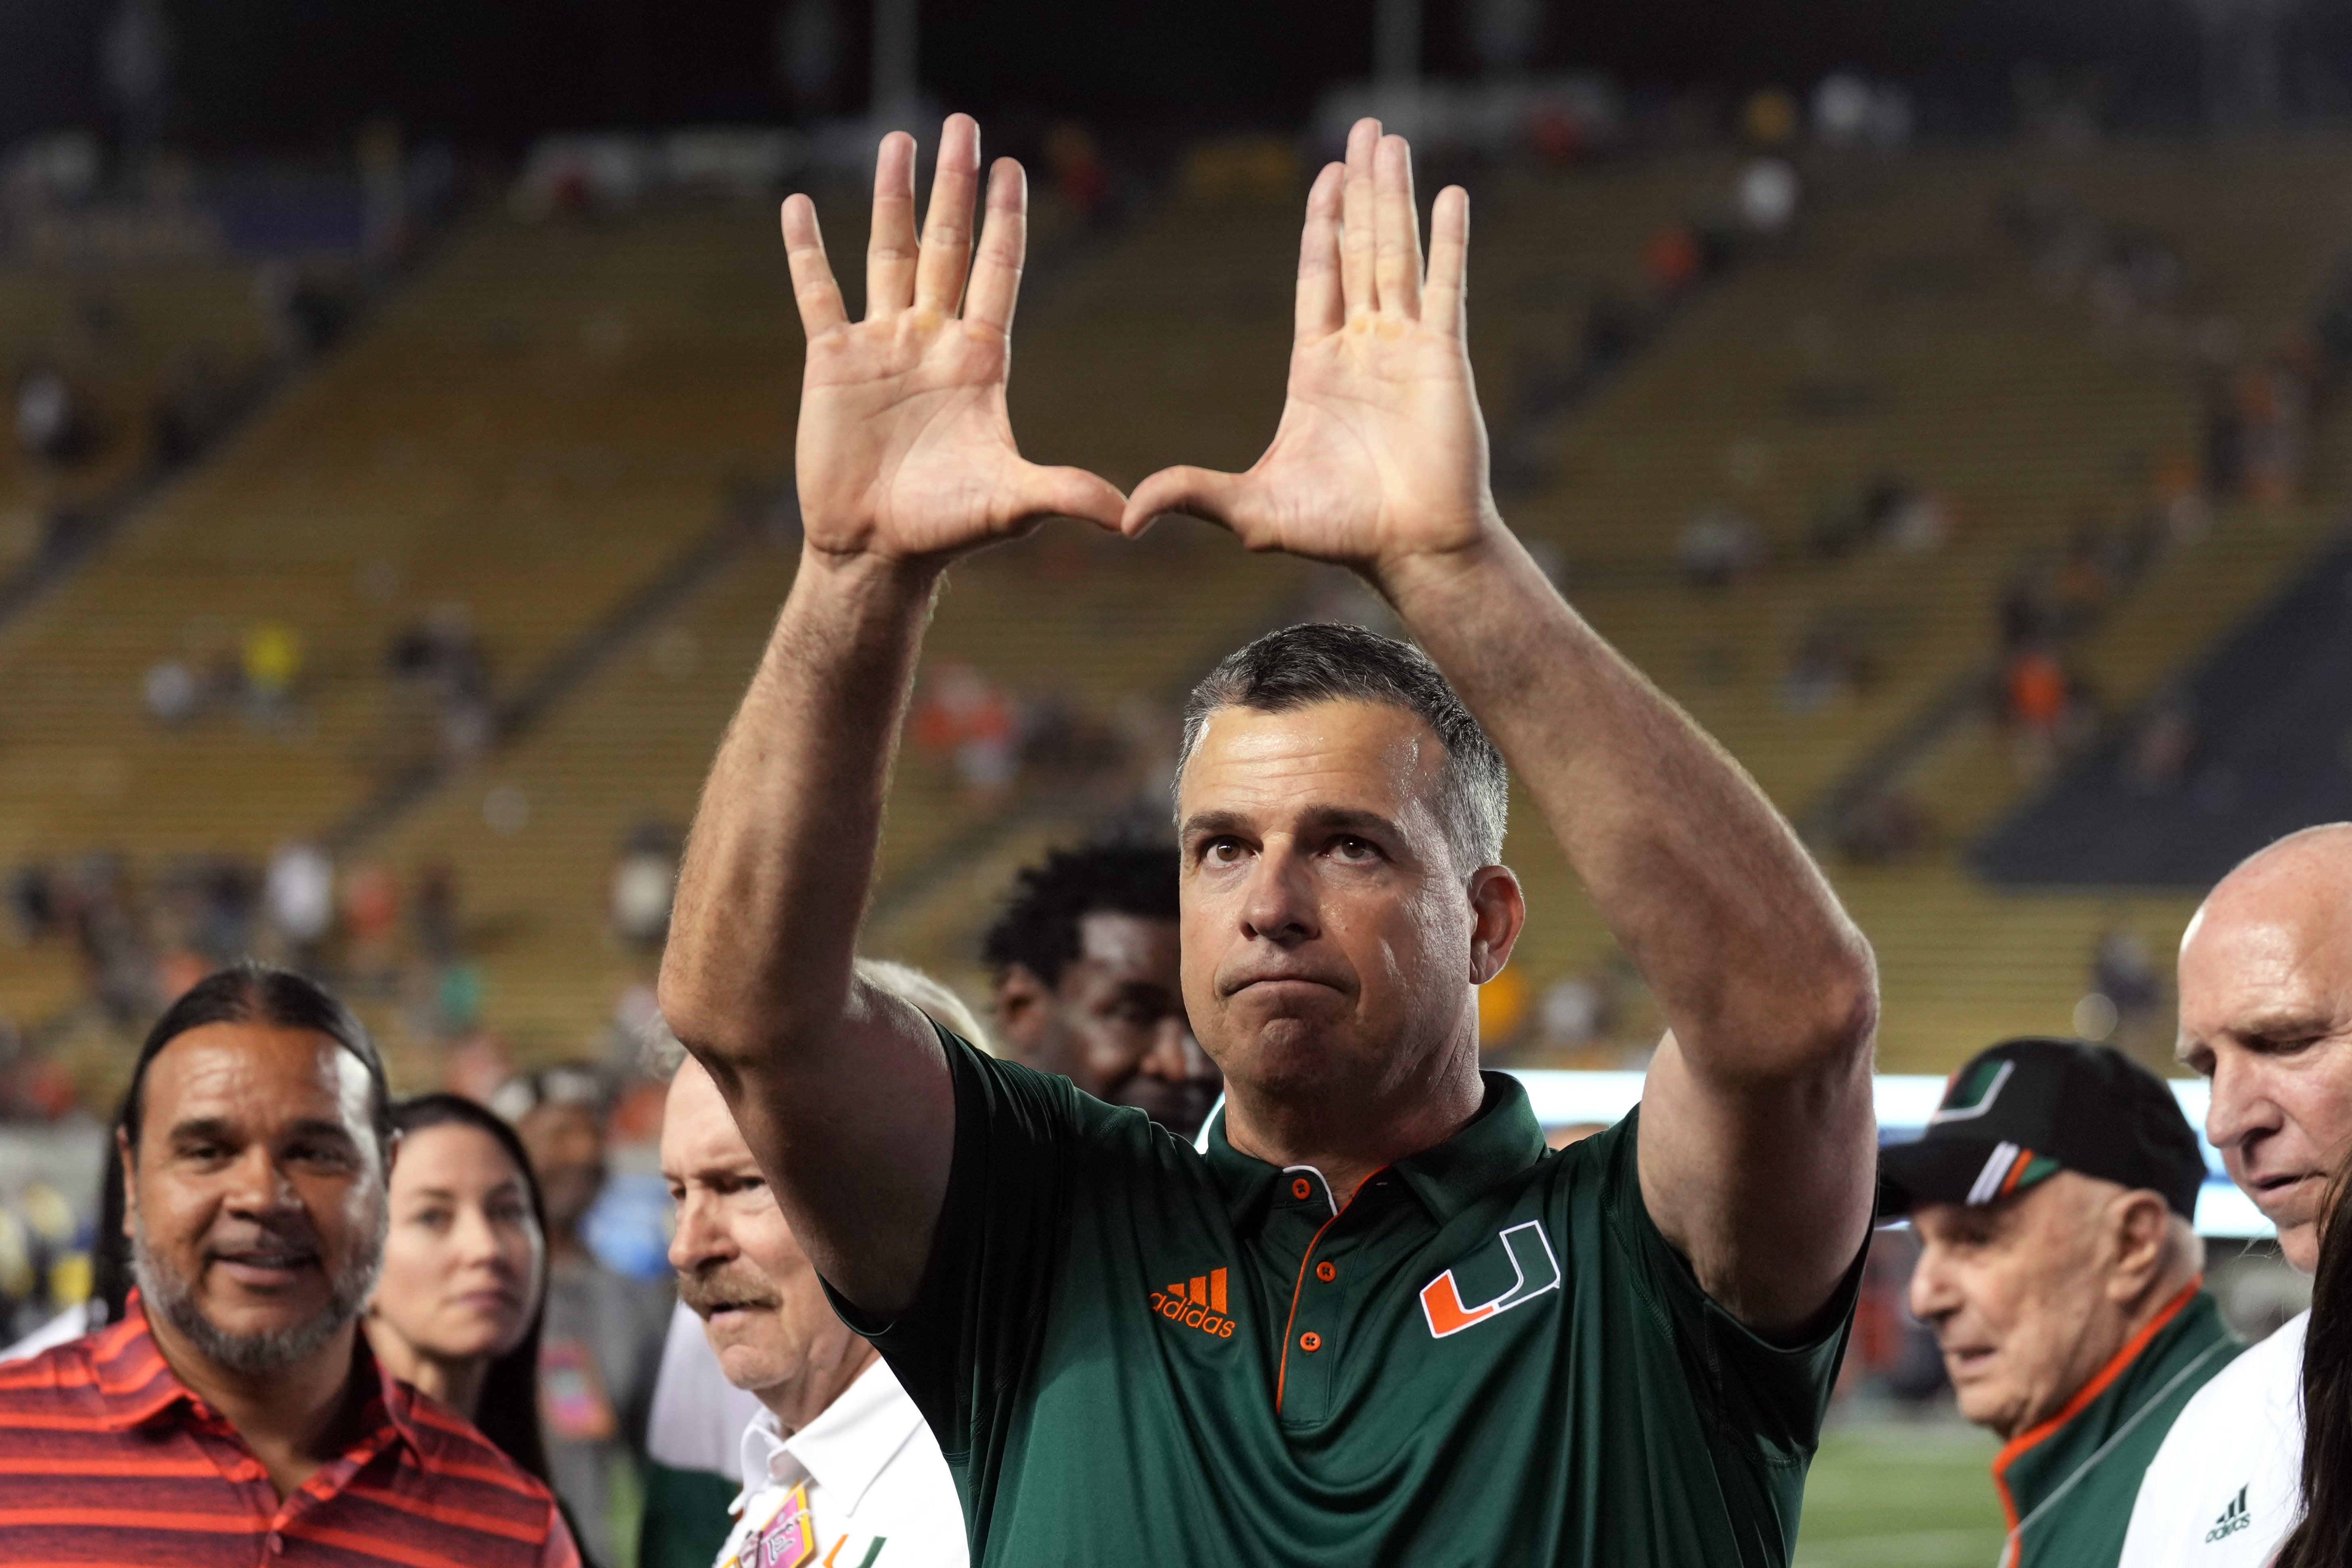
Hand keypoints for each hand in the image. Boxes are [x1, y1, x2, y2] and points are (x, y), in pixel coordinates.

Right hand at [784, 115, 1124, 567]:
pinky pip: (817, 294)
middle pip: (946, 246)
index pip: (995, 272)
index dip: (1004, 222)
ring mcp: (881, 346)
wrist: (877, 551)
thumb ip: (1064, 494)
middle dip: (955, 185)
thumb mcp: (1010, 506)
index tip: (1012, 169)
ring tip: (898, 140)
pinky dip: (806, 252)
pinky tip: (799, 207)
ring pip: (888, 254)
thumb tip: (1126, 514)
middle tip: (963, 124)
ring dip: (892, 198)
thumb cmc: (946, 529)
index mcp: (978, 361)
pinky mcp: (831, 363)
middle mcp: (932, 341)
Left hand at [1123, 120, 1497, 579]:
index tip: (1325, 176)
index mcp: (1318, 367)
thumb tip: (1123, 517)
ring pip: (1397, 252)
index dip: (1321, 224)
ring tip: (1392, 141)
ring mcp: (1406, 347)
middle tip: (1363, 131)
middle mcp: (1363, 346)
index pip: (1318, 276)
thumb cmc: (1339, 533)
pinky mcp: (1444, 357)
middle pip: (1359, 247)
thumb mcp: (1251, 511)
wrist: (1410, 550)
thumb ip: (1191, 495)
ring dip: (1396, 195)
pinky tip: (1450, 196)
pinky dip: (1449, 240)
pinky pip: (1445, 285)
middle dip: (1361, 189)